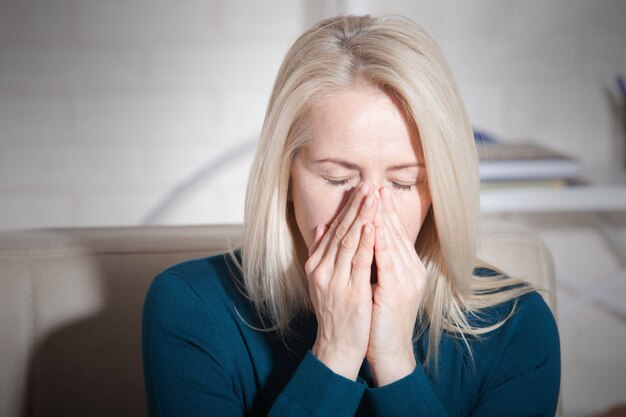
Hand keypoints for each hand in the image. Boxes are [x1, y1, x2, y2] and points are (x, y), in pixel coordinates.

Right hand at [305, 182, 378, 379]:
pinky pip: (359, 263)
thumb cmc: (334, 312)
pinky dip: (366, 243)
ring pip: (350, 242)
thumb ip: (321, 252)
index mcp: (316, 265)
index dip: (348, 208)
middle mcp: (322, 270)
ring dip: (363, 217)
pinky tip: (373, 226)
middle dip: (356, 206)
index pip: (334, 230)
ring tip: (373, 197)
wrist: (337, 345)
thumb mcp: (321, 280)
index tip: (360, 189)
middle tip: (369, 184)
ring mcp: (335, 282)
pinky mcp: (351, 293)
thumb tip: (322, 225)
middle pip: (341, 231)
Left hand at [367, 185, 426, 385]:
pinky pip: (388, 261)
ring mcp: (407, 279)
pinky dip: (380, 243)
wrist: (388, 350)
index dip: (384, 210)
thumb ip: (372, 261)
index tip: (374, 190)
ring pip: (392, 241)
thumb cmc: (379, 318)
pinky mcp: (397, 291)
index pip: (394, 232)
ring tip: (373, 196)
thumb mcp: (377, 284)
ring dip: (381, 217)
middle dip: (383, 207)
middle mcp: (411, 270)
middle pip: (395, 231)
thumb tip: (361, 238)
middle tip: (373, 183)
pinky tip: (373, 226)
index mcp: (407, 267)